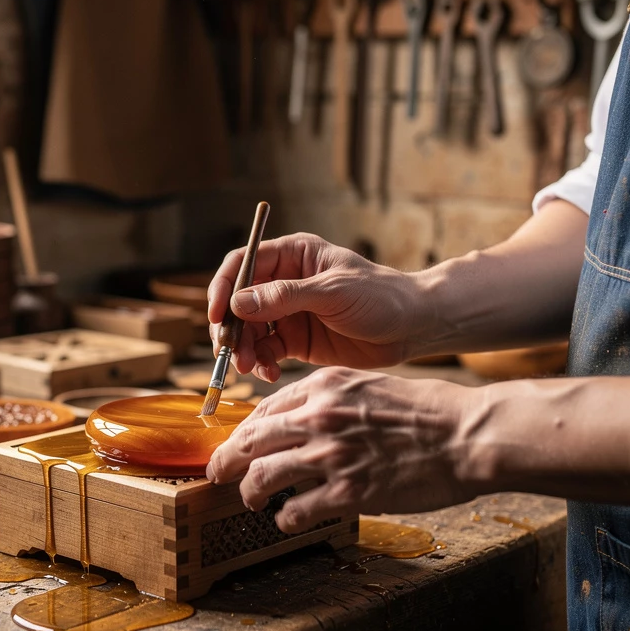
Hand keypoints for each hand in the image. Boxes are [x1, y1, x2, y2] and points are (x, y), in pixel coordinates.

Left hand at [206, 368, 482, 532]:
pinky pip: (296, 510)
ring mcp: (331, 455)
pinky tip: (287, 520)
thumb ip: (330, 399)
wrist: (467, 434)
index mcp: (324, 386)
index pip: (264, 409)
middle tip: (216, 473)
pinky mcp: (348, 491)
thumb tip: (298, 419)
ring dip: (250, 492)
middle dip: (226, 460)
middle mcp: (319, 417)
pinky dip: (284, 518)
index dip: (243, 431)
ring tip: (252, 500)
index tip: (236, 444)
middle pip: (250, 441)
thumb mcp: (369, 386)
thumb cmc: (426, 410)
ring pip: (262, 476)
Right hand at [207, 233, 431, 382]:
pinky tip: (269, 374)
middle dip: (230, 328)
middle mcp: (284, 282)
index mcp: (292, 256)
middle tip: (229, 352)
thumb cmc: (381, 296)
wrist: (414, 327)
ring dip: (243, 349)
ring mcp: (287, 313)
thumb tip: (238, 302)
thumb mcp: (333, 292)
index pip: (242, 265)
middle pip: (238, 302)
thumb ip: (285, 296)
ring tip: (249, 368)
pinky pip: (265, 352)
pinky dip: (261, 364)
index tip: (216, 316)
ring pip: (248, 330)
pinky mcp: (295, 341)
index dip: (223, 288)